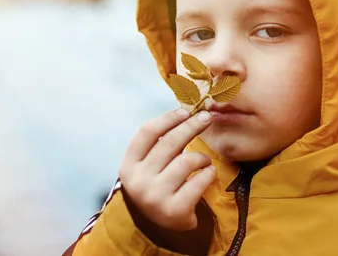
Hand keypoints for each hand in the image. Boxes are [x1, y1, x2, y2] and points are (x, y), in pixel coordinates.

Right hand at [119, 108, 215, 230]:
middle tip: (207, 118)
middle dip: (191, 126)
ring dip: (202, 157)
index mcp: (128, 165)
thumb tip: (185, 112)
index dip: (168, 118)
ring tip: (205, 161)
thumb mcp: (148, 165)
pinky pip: (199, 182)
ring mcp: (155, 197)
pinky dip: (208, 174)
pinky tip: (209, 173)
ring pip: (186, 161)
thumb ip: (159, 143)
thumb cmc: (156, 185)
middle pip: (170, 143)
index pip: (147, 132)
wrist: (158, 226)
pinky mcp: (174, 210)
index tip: (185, 111)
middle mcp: (138, 180)